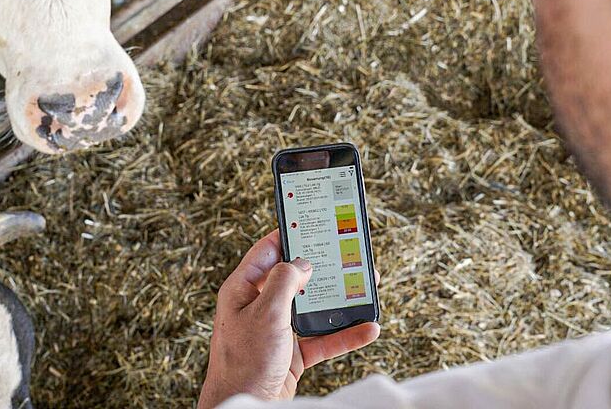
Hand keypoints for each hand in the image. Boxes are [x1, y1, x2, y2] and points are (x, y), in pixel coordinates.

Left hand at [197, 231, 379, 408]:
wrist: (246, 407)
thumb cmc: (245, 363)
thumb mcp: (266, 313)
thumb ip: (284, 281)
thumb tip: (302, 262)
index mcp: (243, 290)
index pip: (266, 251)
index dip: (287, 234)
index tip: (309, 220)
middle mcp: (259, 306)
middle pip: (294, 278)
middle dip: (321, 267)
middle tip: (344, 252)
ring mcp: (277, 330)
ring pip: (312, 308)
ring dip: (338, 301)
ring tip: (363, 287)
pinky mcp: (291, 354)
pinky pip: (322, 339)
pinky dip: (344, 334)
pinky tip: (366, 328)